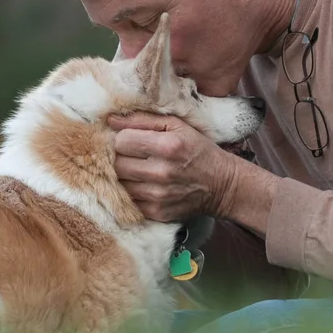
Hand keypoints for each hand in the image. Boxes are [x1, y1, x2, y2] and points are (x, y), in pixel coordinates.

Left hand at [108, 113, 269, 226]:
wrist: (222, 185)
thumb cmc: (198, 150)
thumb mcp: (178, 126)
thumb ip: (143, 119)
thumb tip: (110, 119)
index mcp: (167, 146)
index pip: (121, 141)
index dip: (123, 138)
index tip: (132, 139)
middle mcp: (161, 172)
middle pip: (117, 164)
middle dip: (120, 157)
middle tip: (132, 155)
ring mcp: (158, 196)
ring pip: (119, 184)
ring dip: (125, 176)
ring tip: (138, 169)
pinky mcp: (156, 213)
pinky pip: (129, 201)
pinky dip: (132, 193)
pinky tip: (144, 185)